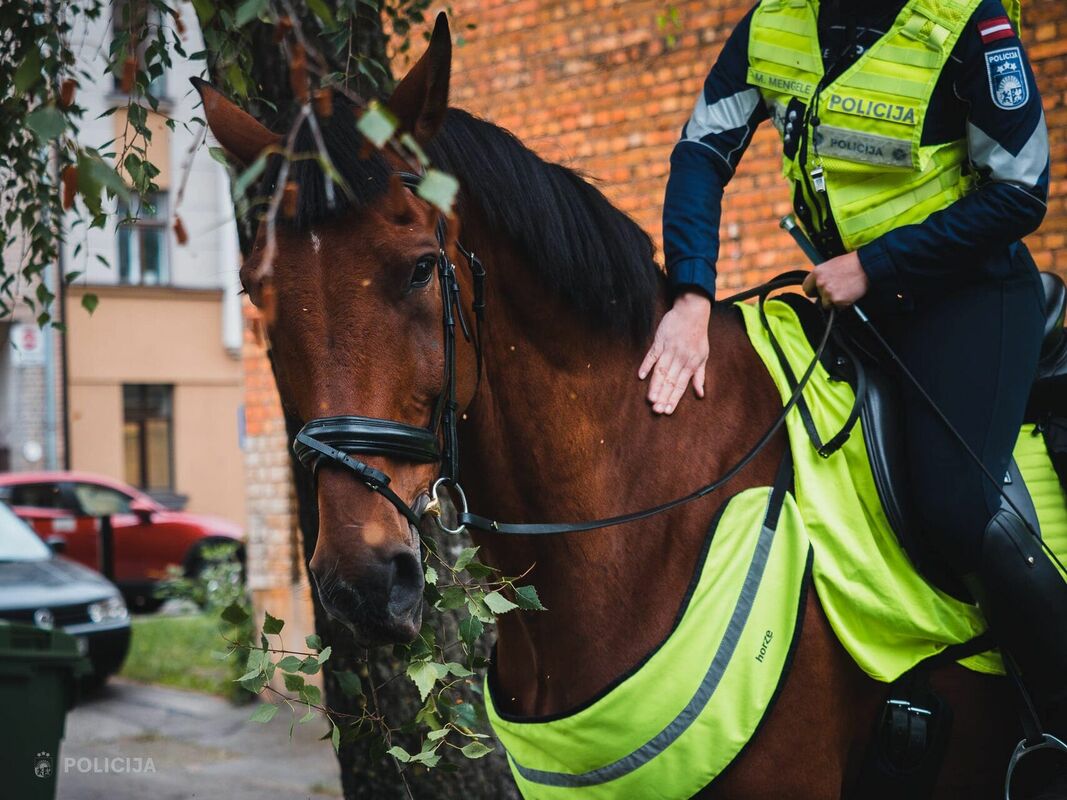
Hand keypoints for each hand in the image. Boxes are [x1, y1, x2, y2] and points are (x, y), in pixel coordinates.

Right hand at [638, 292, 710, 414]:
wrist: (692, 312)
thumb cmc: (698, 336)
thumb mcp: (703, 356)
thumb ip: (699, 376)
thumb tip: (700, 394)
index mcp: (691, 363)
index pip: (681, 385)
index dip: (674, 398)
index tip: (667, 411)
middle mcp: (680, 358)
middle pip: (670, 380)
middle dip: (663, 396)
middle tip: (656, 409)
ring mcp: (669, 349)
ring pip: (661, 370)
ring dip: (655, 385)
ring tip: (650, 398)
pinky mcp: (660, 341)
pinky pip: (652, 355)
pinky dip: (646, 364)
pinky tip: (640, 376)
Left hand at [802, 251, 868, 307]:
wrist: (866, 266)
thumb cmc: (851, 264)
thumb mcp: (831, 265)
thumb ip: (822, 276)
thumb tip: (818, 285)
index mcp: (817, 272)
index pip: (806, 288)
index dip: (813, 290)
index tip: (817, 292)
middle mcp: (820, 283)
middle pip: (816, 298)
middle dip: (824, 297)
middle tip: (835, 291)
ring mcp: (828, 292)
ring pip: (827, 304)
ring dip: (834, 301)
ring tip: (845, 290)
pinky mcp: (837, 300)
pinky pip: (838, 307)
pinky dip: (843, 304)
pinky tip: (849, 294)